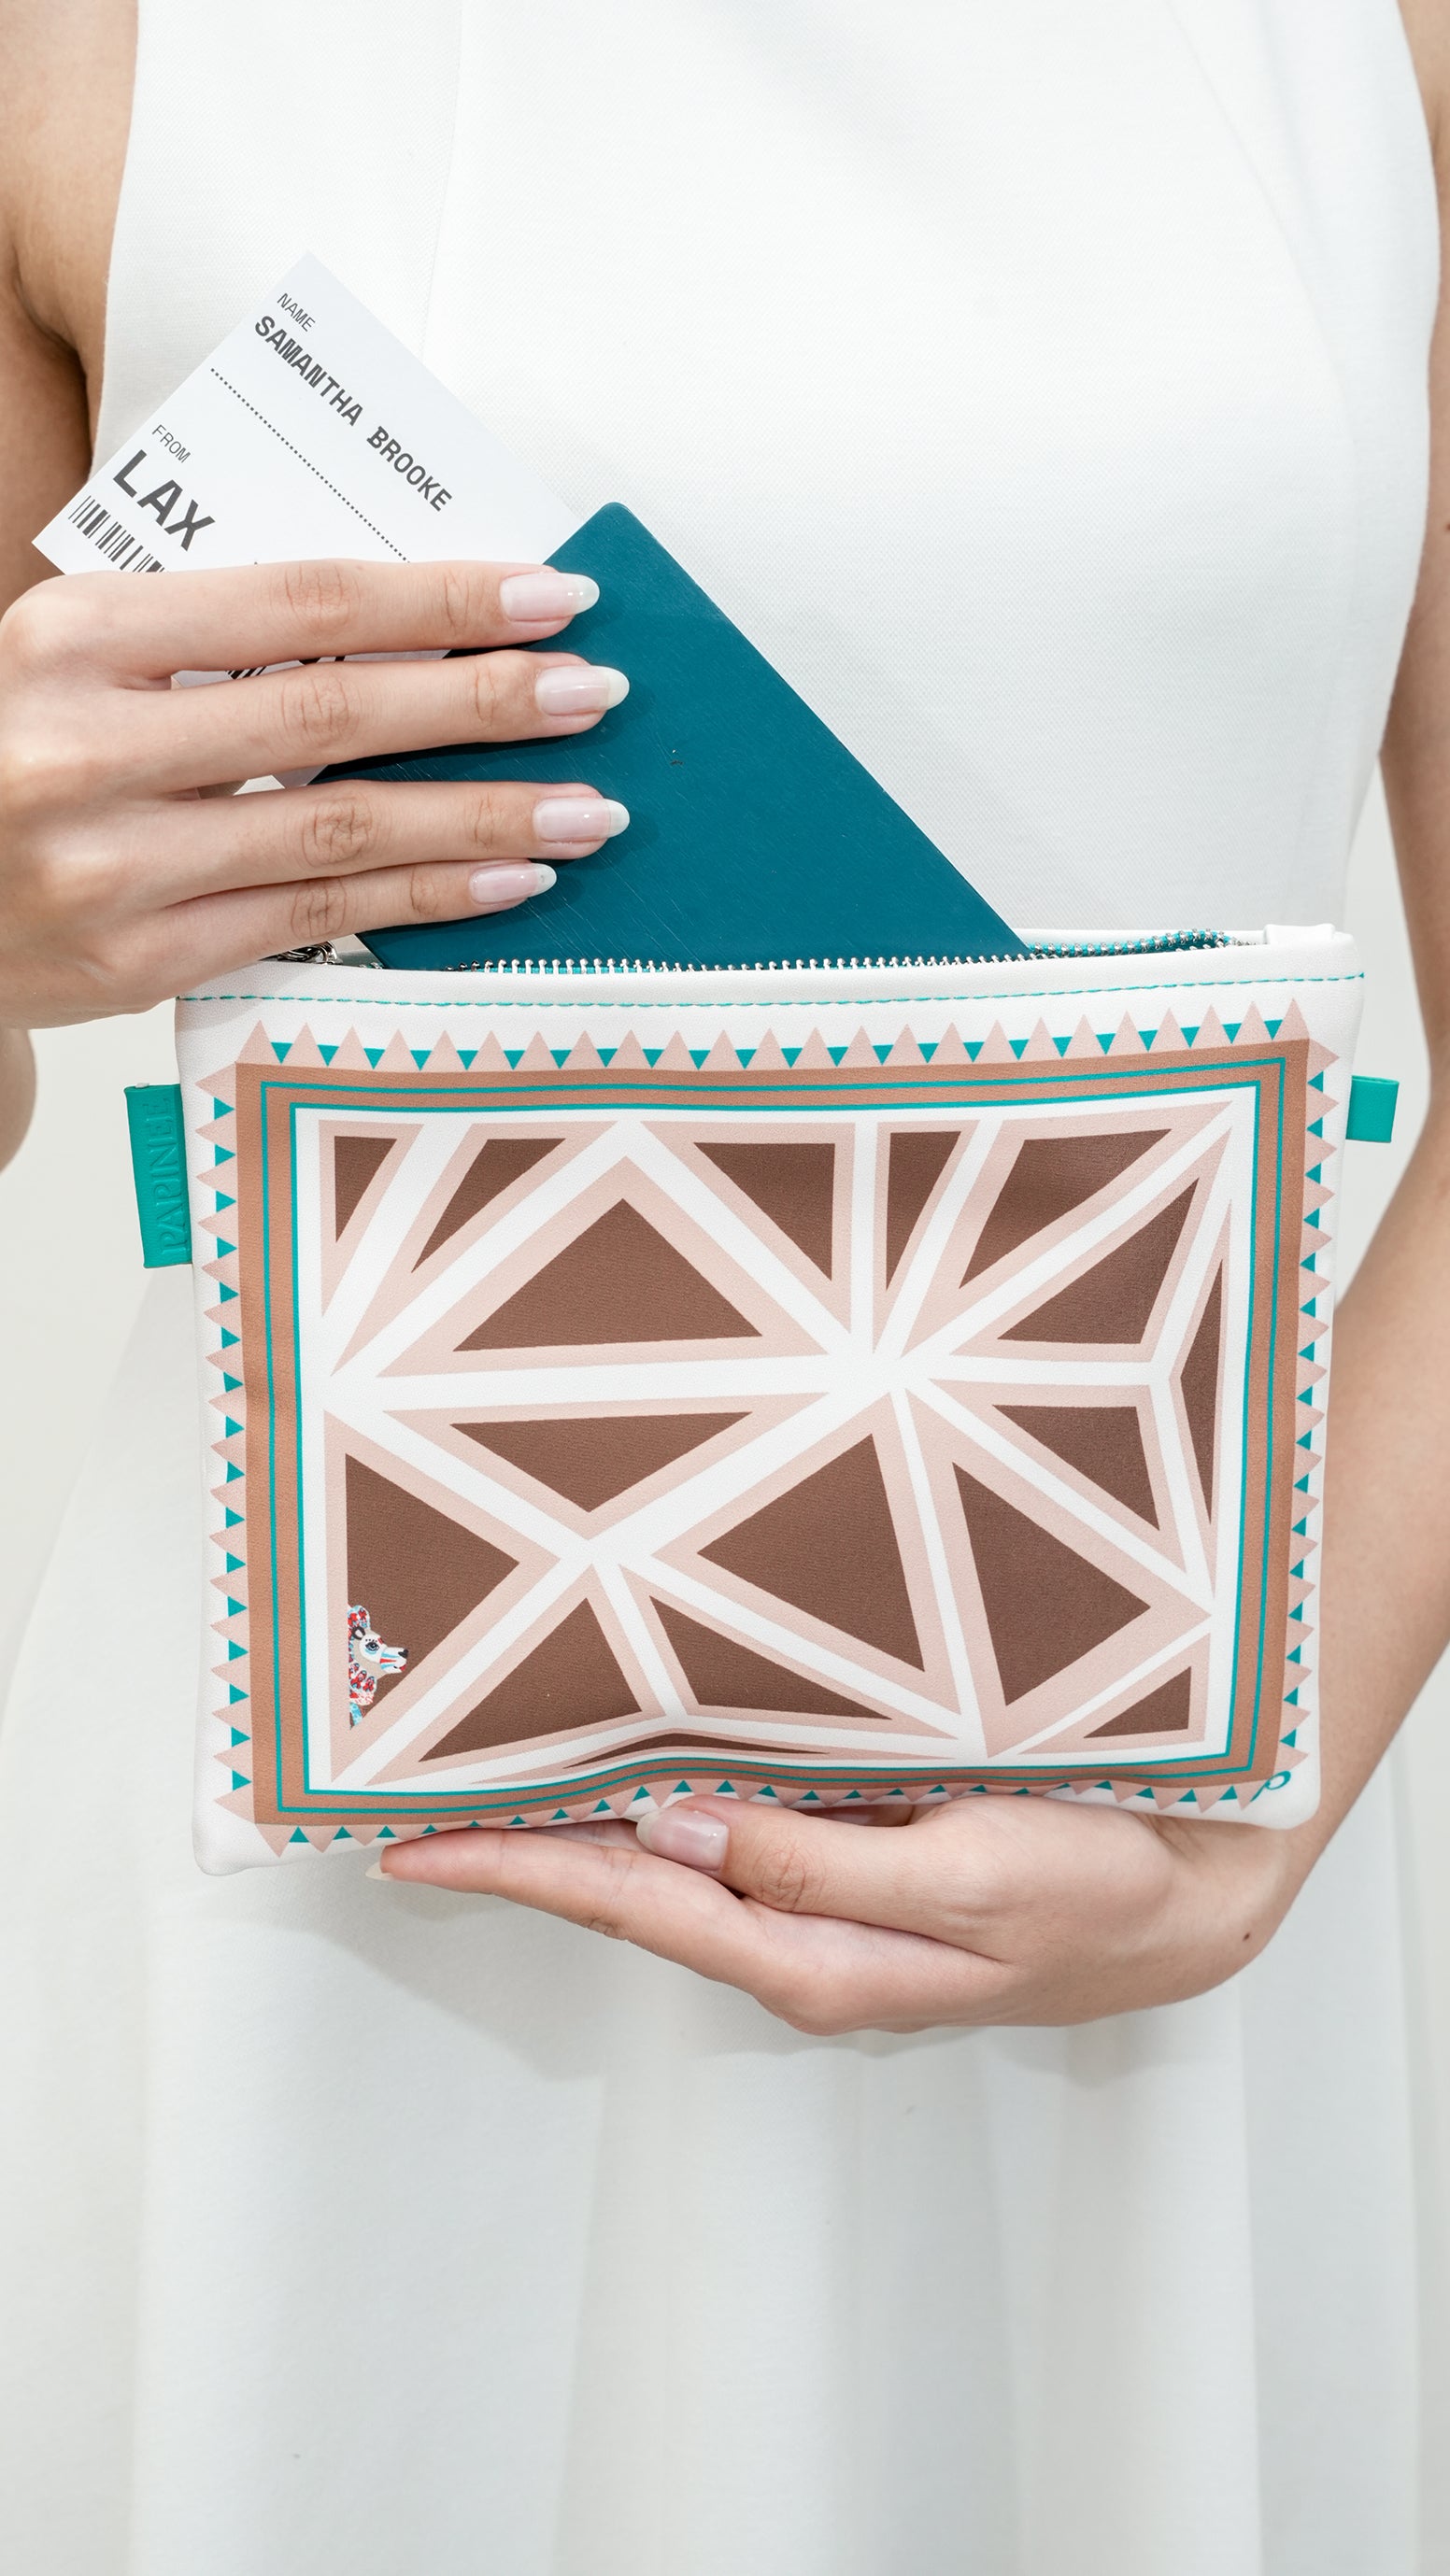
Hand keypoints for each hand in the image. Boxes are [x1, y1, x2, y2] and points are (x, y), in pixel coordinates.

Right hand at [0, 556, 628, 1027]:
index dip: (439, 601)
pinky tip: (506, 883)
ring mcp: (113, 868)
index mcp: (75, 634)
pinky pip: (313, 922)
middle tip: (595, 694)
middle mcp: (88, 749)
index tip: (550, 598)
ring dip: (482, 818)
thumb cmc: (13, 745)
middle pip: (333, 715)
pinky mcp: (139, 963)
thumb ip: (217, 634)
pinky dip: (421, 900)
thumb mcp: (83, 653)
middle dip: (484, 702)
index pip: (299, 604)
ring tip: (587, 808)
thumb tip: (416, 627)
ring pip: (337, 833)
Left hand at [372, 1791, 1306, 2031]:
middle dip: (523, 1849)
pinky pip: (731, 1839)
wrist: (1193, 1899)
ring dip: (584, 1826)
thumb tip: (678, 1831)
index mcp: (813, 1956)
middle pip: (630, 1890)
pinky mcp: (853, 1869)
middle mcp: (798, 1939)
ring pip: (673, 1864)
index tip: (416, 1847)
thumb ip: (825, 1867)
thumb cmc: (1097, 1889)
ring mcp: (823, 1908)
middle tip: (417, 1799)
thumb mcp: (973, 1881)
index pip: (634, 1904)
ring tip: (490, 1777)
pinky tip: (632, 1769)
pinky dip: (665, 1805)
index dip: (519, 1870)